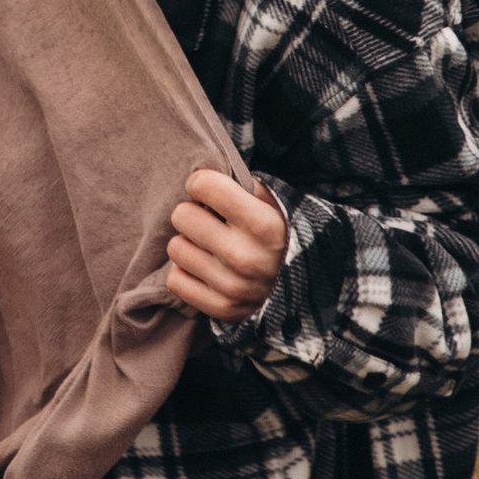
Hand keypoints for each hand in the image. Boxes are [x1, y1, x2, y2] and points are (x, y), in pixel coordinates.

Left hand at [165, 167, 287, 319]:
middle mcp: (247, 257)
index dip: (200, 184)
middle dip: (192, 214)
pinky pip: (176, 280)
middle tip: (207, 221)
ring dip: (188, 244)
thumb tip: (198, 170)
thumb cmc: (276, 233)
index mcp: (263, 224)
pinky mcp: (221, 309)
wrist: (303, 287)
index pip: (202, 185)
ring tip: (208, 246)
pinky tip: (205, 269)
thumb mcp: (270, 202)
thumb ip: (238, 184)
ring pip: (175, 248)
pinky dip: (187, 273)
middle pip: (181, 216)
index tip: (207, 191)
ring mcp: (233, 287)